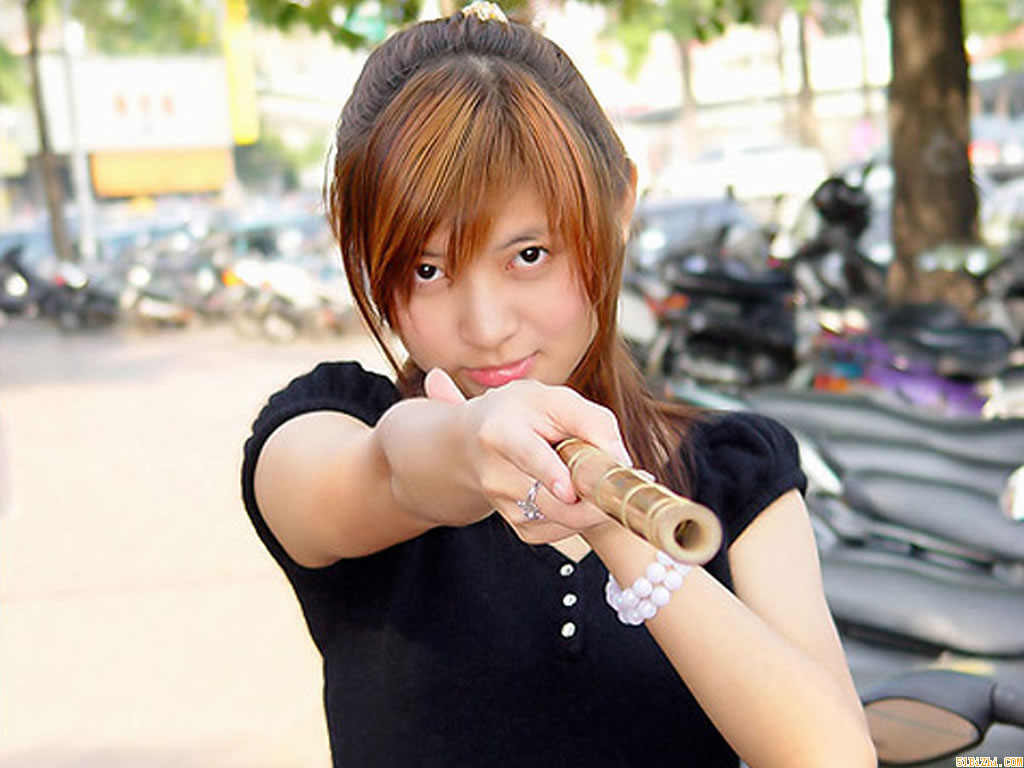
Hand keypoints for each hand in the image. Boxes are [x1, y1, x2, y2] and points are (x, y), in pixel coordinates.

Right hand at [424, 368, 631, 543]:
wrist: (475, 438)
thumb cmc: (521, 413)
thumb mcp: (555, 399)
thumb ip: (592, 421)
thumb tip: (622, 462)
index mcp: (501, 432)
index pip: (528, 456)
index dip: (550, 473)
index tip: (569, 490)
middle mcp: (495, 475)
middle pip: (553, 502)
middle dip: (595, 500)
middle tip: (624, 485)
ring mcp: (504, 506)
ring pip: (565, 520)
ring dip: (593, 506)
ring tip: (599, 479)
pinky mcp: (518, 526)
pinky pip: (562, 531)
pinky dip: (582, 517)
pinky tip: (582, 494)